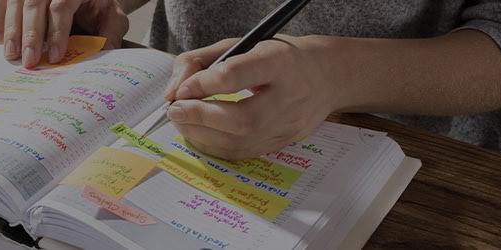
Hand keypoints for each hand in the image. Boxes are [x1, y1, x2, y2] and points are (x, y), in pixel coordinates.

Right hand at [0, 0, 129, 67]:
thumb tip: (101, 60)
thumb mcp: (112, 19)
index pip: (62, 5)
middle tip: (29, 61)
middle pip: (34, 3)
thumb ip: (109, 36)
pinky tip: (0, 40)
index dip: (57, 31)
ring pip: (14, 1)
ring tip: (12, 54)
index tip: (56, 56)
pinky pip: (1, 0)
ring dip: (11, 29)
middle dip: (30, 35)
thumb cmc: (98, 7)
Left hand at [163, 36, 342, 160]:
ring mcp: (290, 124)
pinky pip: (244, 153)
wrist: (326, 75)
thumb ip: (201, 61)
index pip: (236, 75)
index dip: (202, 84)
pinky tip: (200, 133)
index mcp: (280, 62)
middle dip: (199, 117)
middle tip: (175, 111)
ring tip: (183, 122)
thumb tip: (174, 90)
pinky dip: (215, 146)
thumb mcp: (241, 44)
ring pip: (241, 141)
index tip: (182, 89)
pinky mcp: (285, 142)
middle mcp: (290, 96)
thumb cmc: (278, 57)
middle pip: (241, 119)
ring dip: (202, 134)